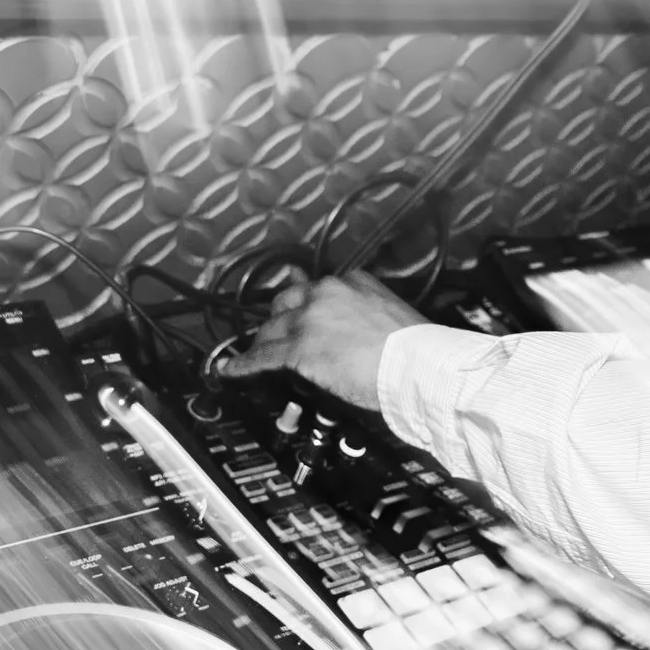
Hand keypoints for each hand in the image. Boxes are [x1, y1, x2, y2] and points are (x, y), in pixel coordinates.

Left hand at [220, 270, 427, 408]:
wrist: (417, 364)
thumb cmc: (415, 347)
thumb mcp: (392, 312)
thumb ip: (369, 310)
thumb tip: (361, 327)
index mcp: (353, 281)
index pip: (318, 288)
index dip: (308, 304)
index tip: (305, 311)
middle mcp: (326, 293)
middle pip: (287, 302)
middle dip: (280, 318)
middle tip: (277, 331)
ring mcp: (309, 320)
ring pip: (273, 328)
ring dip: (264, 340)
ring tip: (255, 351)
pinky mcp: (298, 349)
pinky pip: (263, 355)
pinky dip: (244, 363)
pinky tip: (232, 369)